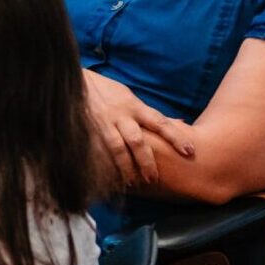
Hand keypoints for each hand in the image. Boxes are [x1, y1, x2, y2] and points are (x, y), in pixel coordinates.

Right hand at [83, 70, 195, 188]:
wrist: (76, 82)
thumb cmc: (108, 92)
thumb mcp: (132, 98)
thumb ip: (151, 115)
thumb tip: (181, 123)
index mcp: (135, 106)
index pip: (161, 123)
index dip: (176, 137)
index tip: (189, 151)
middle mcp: (122, 116)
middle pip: (138, 141)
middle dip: (147, 161)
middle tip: (154, 178)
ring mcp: (104, 124)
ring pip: (117, 148)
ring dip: (126, 167)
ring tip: (132, 182)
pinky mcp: (88, 130)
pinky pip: (97, 150)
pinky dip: (104, 164)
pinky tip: (108, 177)